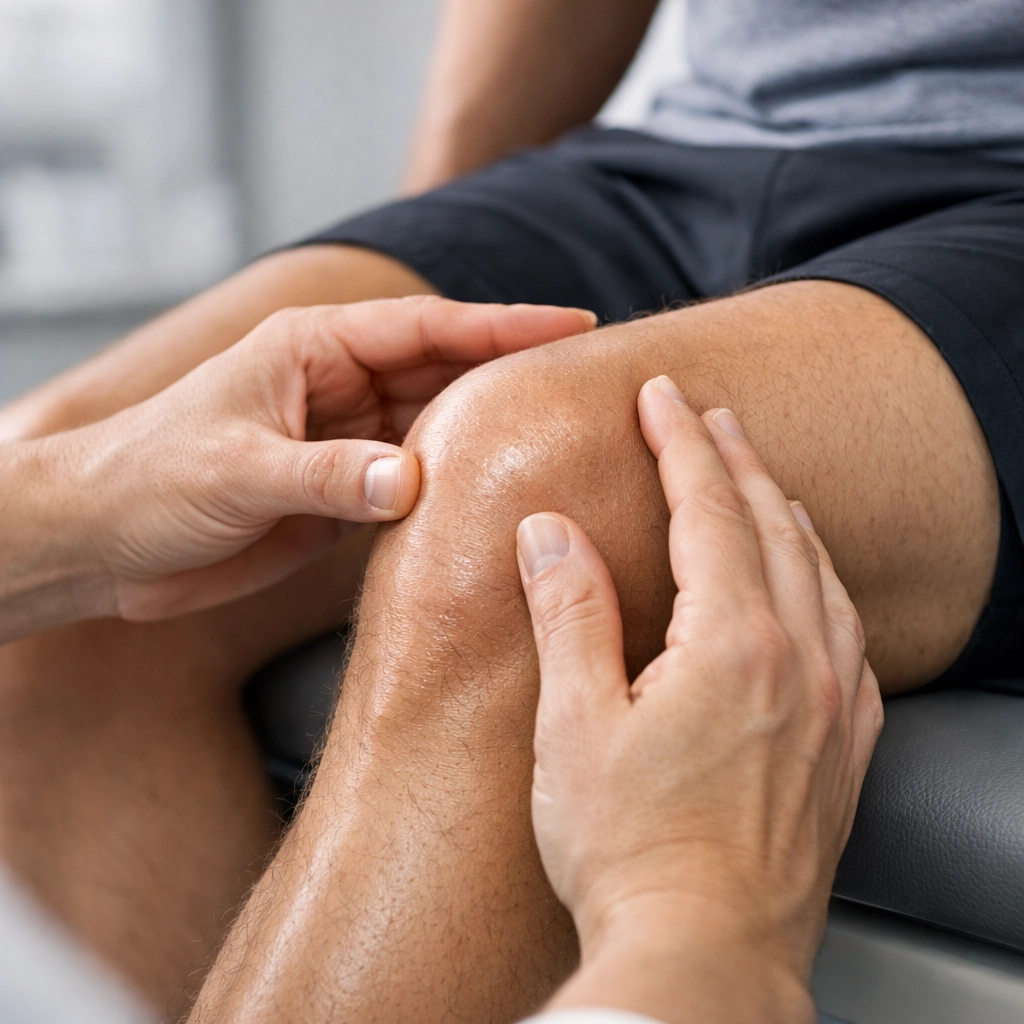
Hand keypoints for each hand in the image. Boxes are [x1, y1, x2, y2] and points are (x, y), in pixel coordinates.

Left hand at [13, 297, 593, 627]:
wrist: (104, 542)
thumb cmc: (149, 480)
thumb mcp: (236, 469)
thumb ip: (327, 475)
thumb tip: (413, 481)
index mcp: (314, 350)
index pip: (427, 328)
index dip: (504, 325)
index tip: (574, 322)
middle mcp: (340, 389)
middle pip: (446, 374)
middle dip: (513, 377)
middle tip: (588, 386)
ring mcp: (346, 443)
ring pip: (436, 431)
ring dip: (488, 437)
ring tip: (560, 442)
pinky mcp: (342, 496)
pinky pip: (413, 487)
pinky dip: (453, 491)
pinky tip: (494, 498)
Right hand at [516, 376, 882, 1023]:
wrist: (703, 957)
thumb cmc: (630, 851)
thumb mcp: (574, 725)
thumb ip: (569, 614)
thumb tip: (549, 531)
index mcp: (732, 645)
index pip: (707, 508)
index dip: (681, 441)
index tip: (660, 396)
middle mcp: (799, 663)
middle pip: (772, 525)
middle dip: (736, 458)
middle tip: (709, 415)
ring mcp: (832, 707)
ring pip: (818, 573)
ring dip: (784, 514)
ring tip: (761, 483)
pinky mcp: (843, 750)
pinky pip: (850, 636)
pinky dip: (824, 586)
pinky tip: (813, 591)